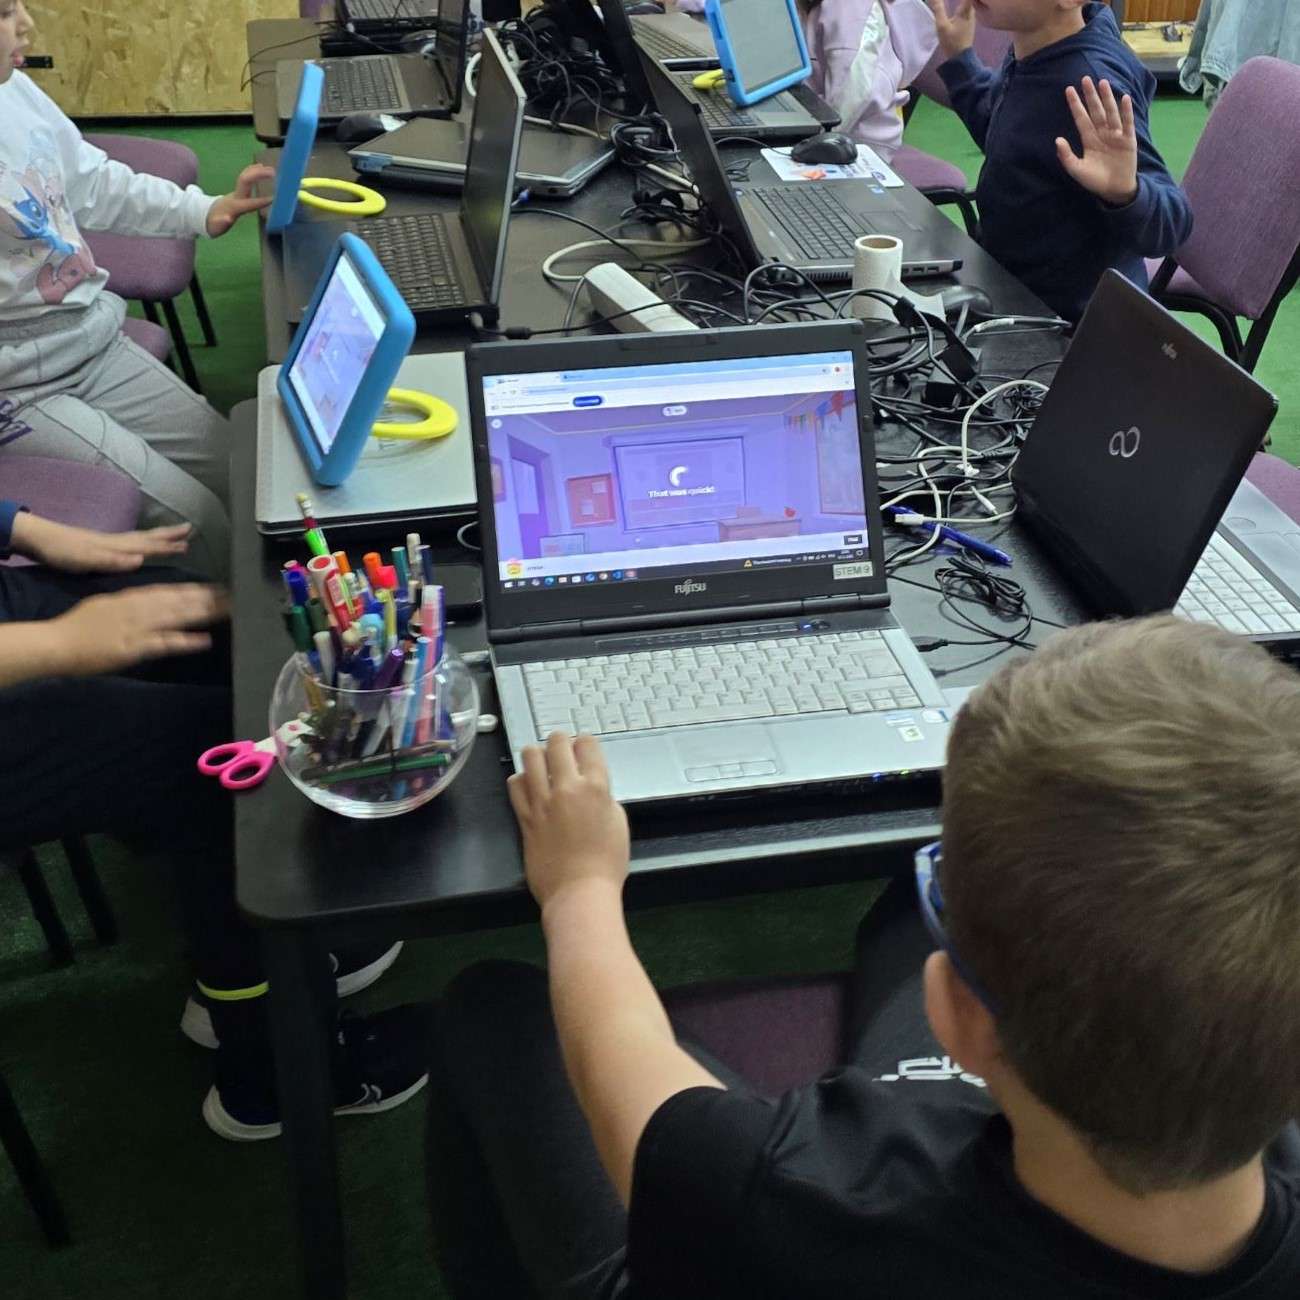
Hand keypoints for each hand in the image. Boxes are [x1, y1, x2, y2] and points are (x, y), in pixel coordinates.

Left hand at [10, 511, 191, 572]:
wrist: (40, 540)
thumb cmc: (63, 553)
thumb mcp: (86, 560)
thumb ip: (113, 561)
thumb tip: (140, 559)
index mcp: (117, 547)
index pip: (149, 547)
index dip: (168, 547)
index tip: (188, 545)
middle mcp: (118, 543)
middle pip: (149, 537)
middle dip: (170, 535)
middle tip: (190, 529)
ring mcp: (111, 543)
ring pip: (142, 538)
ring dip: (160, 536)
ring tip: (176, 535)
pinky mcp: (104, 546)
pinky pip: (134, 542)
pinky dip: (145, 541)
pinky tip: (144, 545)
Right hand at [54, 584, 227, 675]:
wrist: (55, 643)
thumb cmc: (77, 627)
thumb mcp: (104, 605)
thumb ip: (128, 603)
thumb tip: (146, 600)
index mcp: (128, 598)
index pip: (166, 591)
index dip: (191, 590)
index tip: (213, 588)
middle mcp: (136, 608)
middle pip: (177, 601)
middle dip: (205, 598)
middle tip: (233, 596)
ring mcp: (136, 627)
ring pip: (176, 617)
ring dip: (202, 614)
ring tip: (227, 611)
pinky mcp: (133, 647)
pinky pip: (164, 643)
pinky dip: (185, 641)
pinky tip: (204, 640)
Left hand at [206, 164, 274, 236]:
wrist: (206, 215)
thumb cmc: (215, 224)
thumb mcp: (217, 226)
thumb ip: (222, 222)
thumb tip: (228, 218)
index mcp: (234, 206)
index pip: (249, 202)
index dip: (261, 202)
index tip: (274, 199)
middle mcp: (236, 196)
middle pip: (246, 181)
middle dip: (258, 175)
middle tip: (273, 173)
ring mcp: (236, 191)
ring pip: (245, 177)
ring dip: (257, 171)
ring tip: (271, 169)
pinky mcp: (237, 190)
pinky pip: (245, 177)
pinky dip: (253, 170)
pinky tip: (260, 166)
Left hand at [508, 732, 630, 911]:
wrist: (579, 892)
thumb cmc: (606, 863)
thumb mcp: (618, 822)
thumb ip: (603, 797)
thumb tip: (590, 787)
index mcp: (596, 788)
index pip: (587, 744)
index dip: (586, 742)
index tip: (584, 748)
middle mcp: (566, 788)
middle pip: (557, 742)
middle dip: (561, 741)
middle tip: (563, 750)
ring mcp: (542, 802)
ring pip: (529, 756)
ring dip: (538, 755)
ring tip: (543, 765)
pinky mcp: (524, 817)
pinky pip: (515, 784)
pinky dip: (521, 779)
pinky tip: (529, 786)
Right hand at [925, 0, 974, 59]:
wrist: (960, 59)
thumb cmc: (952, 42)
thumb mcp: (942, 26)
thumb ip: (938, 9)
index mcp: (966, 9)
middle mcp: (972, 10)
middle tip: (943, 0)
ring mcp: (971, 16)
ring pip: (968, 2)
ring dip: (962, 1)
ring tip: (951, 2)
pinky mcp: (968, 21)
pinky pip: (967, 6)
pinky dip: (962, 3)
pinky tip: (956, 5)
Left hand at [1056, 77, 1138, 206]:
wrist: (1114, 190)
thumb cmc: (1095, 180)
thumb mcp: (1077, 170)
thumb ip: (1066, 156)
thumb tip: (1057, 139)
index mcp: (1089, 140)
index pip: (1081, 119)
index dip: (1075, 105)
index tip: (1069, 90)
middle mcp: (1102, 134)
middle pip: (1095, 111)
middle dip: (1090, 95)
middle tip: (1085, 79)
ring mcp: (1116, 135)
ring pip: (1110, 113)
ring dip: (1107, 98)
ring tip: (1102, 83)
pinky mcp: (1128, 140)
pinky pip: (1127, 123)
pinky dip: (1126, 111)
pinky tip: (1124, 98)